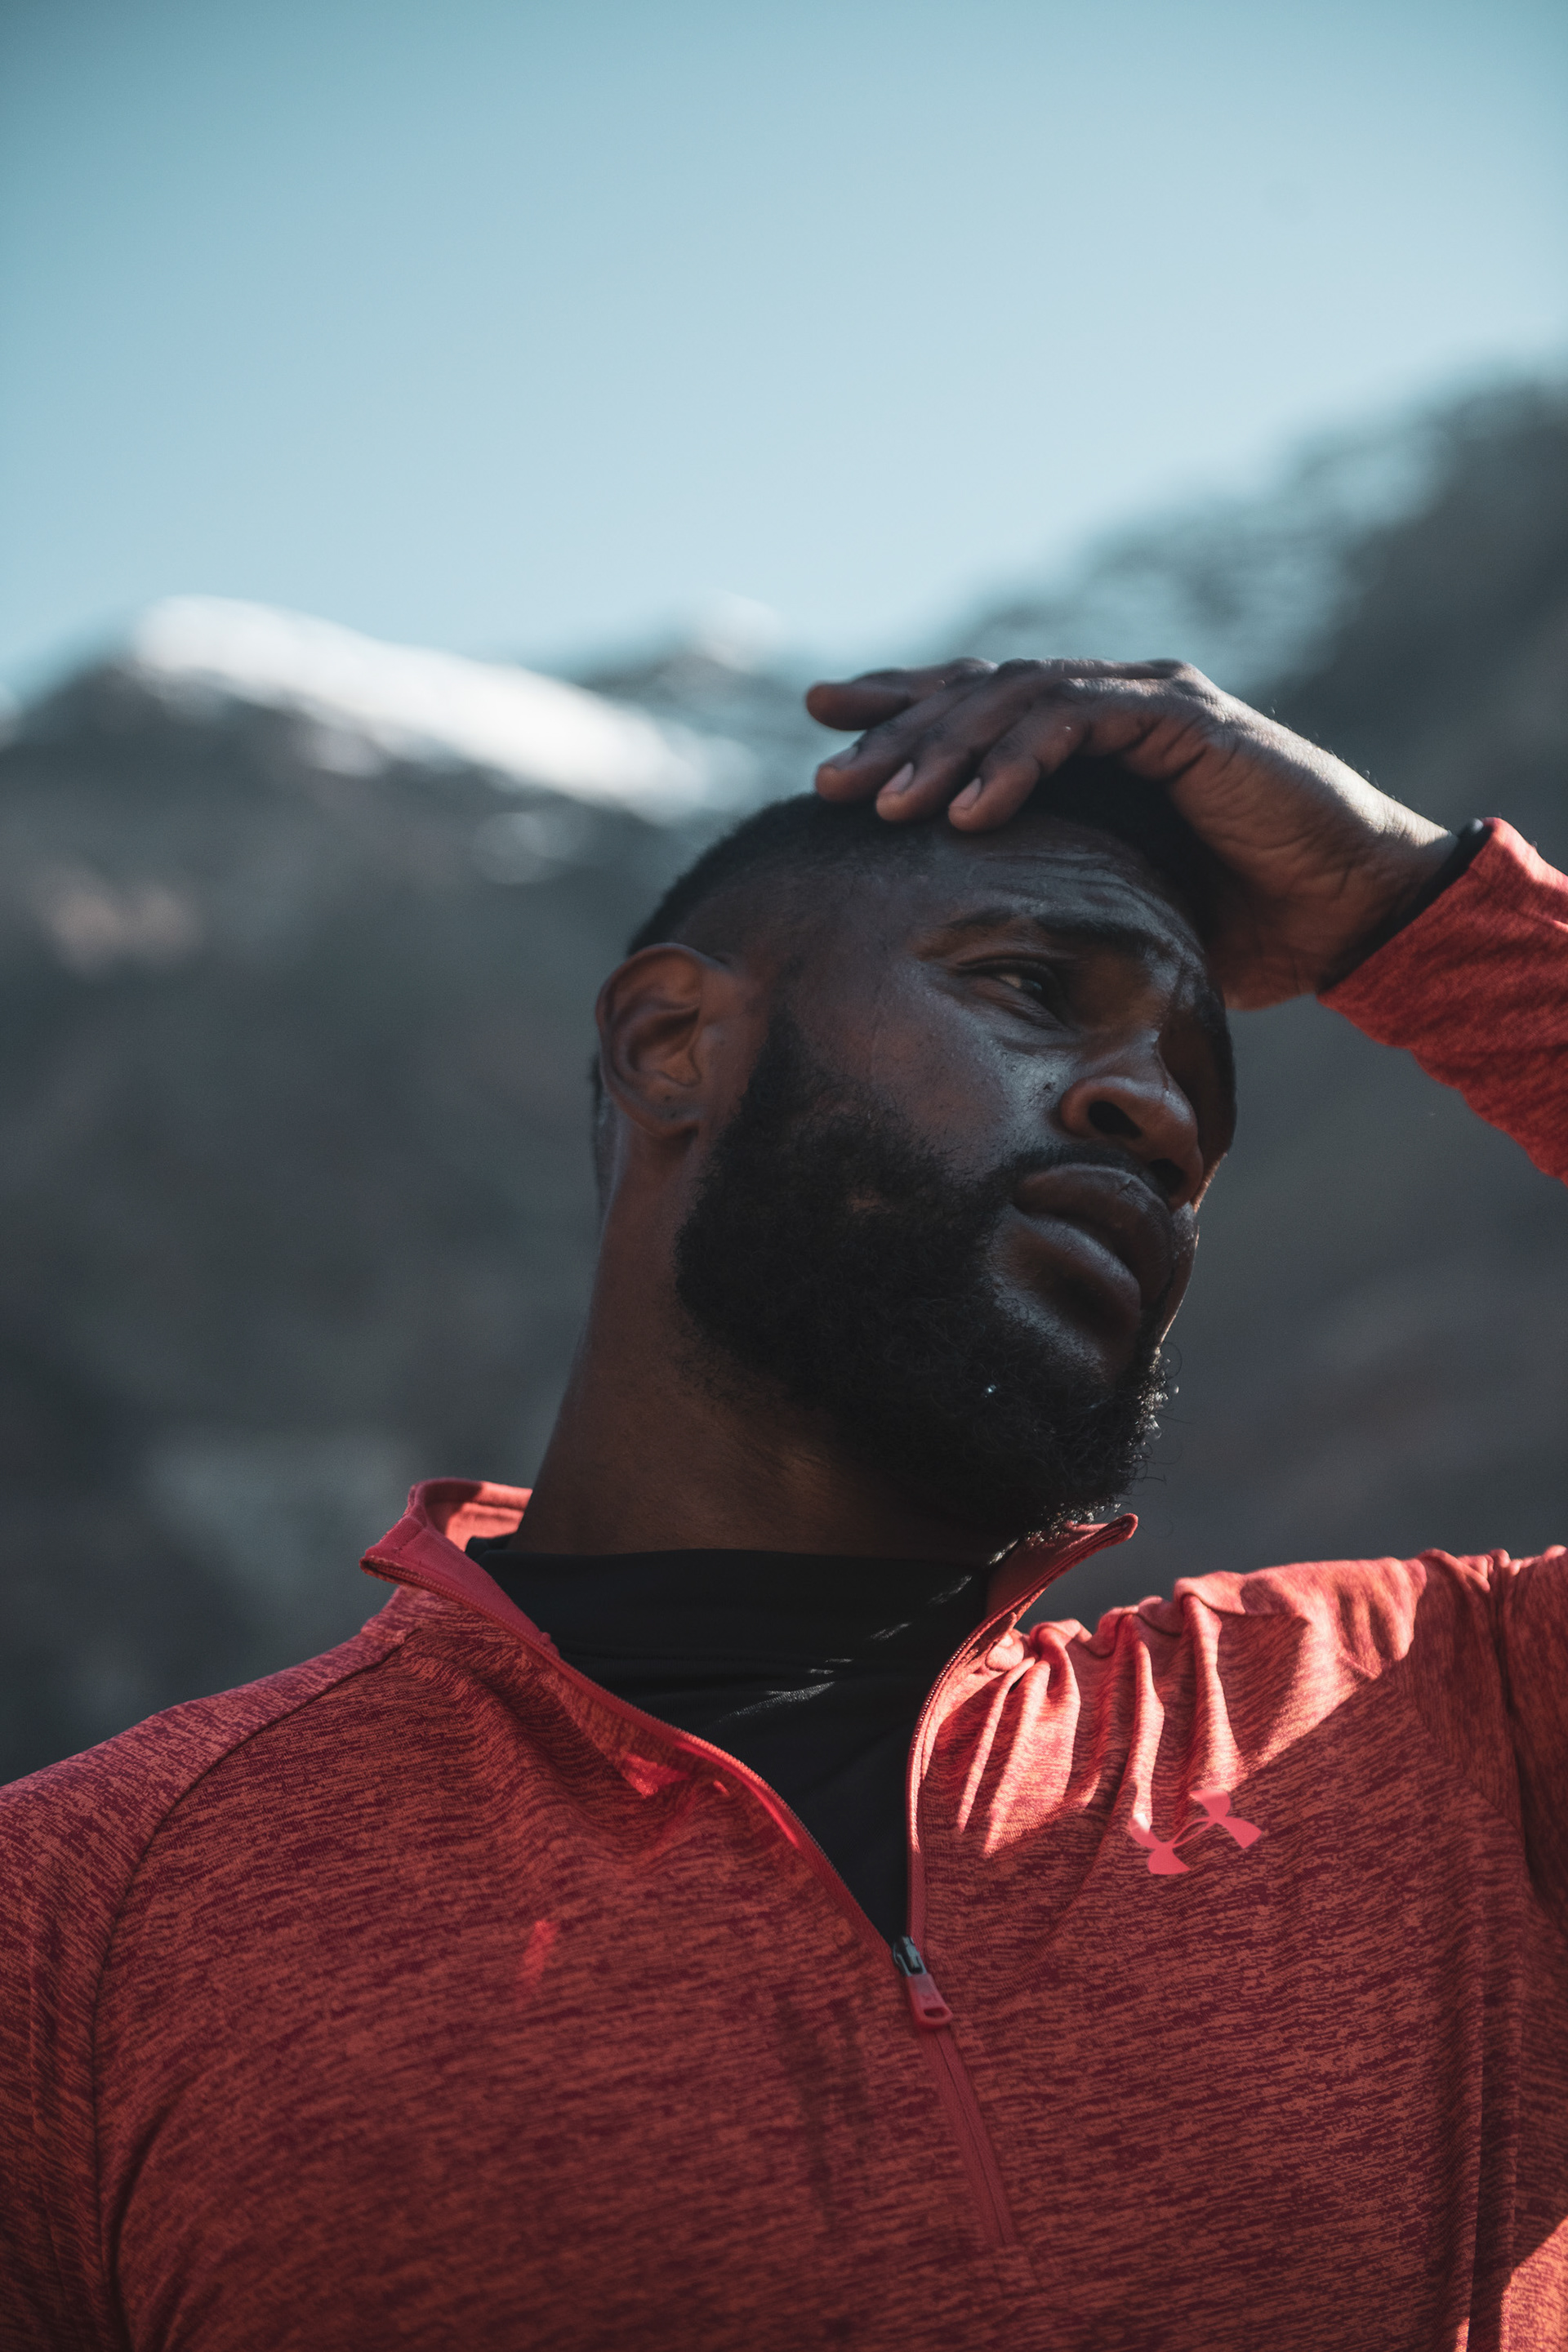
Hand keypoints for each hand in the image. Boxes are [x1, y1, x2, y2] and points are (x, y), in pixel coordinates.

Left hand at [806, 658, 1454, 1008]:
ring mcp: (1148, 701)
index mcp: (1094, 738)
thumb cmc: (1239, 924)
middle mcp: (1115, 701)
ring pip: (1017, 698)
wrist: (1350, 916)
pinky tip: (968, 812)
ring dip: (944, 749)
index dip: (901, 709)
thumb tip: (953, 942)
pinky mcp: (1185, 719)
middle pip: (979, 693)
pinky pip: (1079, 723)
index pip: (978, 706)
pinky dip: (1017, 761)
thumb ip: (1044, 893)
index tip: (823, 729)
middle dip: (898, 731)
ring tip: (884, 807)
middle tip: (829, 776)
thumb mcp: (1110, 906)